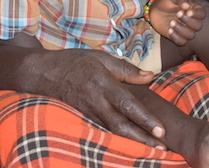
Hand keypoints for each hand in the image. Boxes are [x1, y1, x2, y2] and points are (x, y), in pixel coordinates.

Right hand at [28, 48, 164, 147]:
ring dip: (134, 142)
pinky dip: (121, 139)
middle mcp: (97, 102)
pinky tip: (134, 144)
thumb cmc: (75, 62)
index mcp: (102, 84)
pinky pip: (106, 131)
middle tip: (162, 149)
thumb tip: (150, 76)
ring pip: (114, 132)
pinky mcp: (87, 119)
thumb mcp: (101, 58)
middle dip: (142, 139)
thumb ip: (126, 69)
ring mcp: (91, 113)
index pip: (127, 104)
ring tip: (153, 151)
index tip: (161, 130)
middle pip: (122, 126)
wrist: (45, 74)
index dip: (144, 118)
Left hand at [148, 0, 205, 46]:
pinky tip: (169, 30)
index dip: (197, 14)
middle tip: (178, 14)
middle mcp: (192, 20)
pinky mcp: (178, 37)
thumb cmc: (166, 1)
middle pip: (198, 26)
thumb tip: (186, 6)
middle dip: (188, 21)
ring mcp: (185, 29)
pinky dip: (176, 37)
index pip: (202, 13)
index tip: (188, 12)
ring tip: (171, 22)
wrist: (155, 9)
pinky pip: (182, 42)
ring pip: (191, 35)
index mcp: (193, 9)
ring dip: (181, 29)